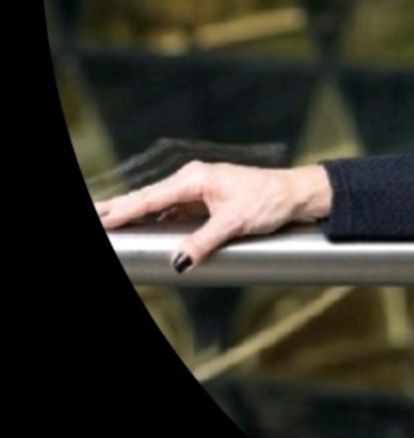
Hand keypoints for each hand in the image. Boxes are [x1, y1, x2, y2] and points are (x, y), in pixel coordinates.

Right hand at [95, 161, 332, 271]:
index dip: (125, 210)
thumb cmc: (270, 199)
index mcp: (197, 178)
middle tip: (95, 215)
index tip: (102, 218)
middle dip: (120, 207)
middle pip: (149, 196)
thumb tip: (179, 259)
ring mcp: (200, 188)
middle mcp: (194, 179)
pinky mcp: (206, 199)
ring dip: (135, 211)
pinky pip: (172, 208)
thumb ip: (204, 241)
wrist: (295, 194)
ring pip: (159, 202)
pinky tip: (143, 224)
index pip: (152, 197)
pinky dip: (154, 215)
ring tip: (109, 220)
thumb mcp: (235, 223)